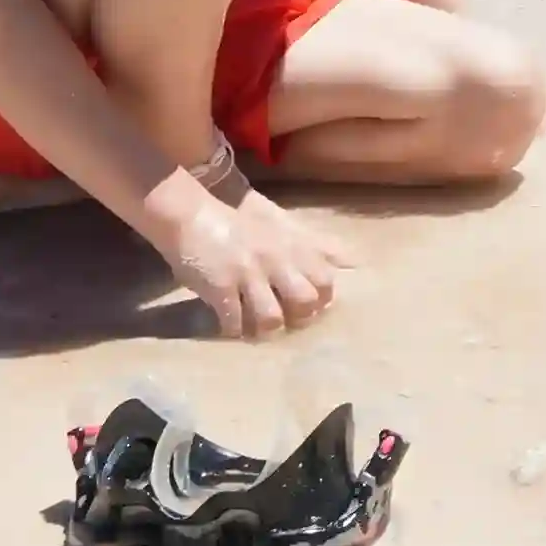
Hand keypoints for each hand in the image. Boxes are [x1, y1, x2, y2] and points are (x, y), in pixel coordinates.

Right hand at [157, 188, 353, 339]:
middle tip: (285, 317)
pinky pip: (234, 322)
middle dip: (299, 316)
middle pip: (306, 301)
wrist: (191, 215)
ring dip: (265, 327)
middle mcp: (276, 260)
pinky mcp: (220, 287)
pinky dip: (233, 330)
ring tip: (256, 324)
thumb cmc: (240, 223)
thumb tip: (355, 262)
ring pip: (272, 318)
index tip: (309, 305)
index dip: (321, 299)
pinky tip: (230, 324)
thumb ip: (318, 245)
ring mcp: (248, 274)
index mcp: (293, 246)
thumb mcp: (284, 225)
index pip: (326, 281)